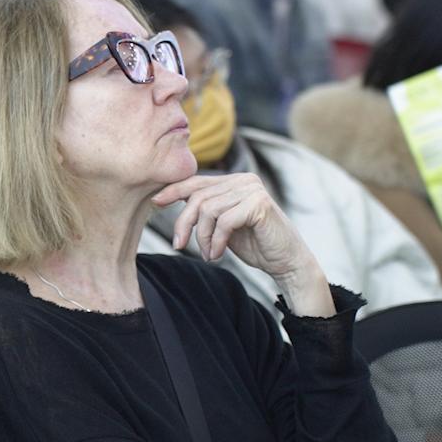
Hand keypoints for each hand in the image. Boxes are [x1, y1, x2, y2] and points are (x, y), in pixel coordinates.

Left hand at [155, 173, 334, 315]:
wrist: (286, 262)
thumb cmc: (255, 244)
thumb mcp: (222, 225)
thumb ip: (205, 211)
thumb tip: (169, 198)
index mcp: (234, 181)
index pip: (196, 182)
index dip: (173, 191)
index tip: (155, 202)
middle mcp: (243, 180)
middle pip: (198, 197)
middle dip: (184, 224)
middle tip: (179, 245)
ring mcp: (252, 189)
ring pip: (208, 210)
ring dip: (202, 237)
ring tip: (208, 253)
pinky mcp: (259, 204)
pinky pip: (224, 221)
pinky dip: (215, 241)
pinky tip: (217, 254)